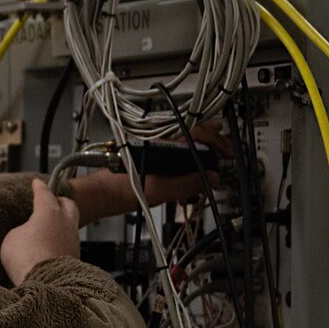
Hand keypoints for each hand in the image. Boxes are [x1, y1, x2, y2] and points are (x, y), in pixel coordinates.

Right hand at [0, 178, 83, 285]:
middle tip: (51, 203)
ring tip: (49, 229)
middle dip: (59, 201)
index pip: (44, 193)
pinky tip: (51, 248)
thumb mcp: (12, 238)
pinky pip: (68, 243)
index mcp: (49, 211)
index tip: (37, 183)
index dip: (39, 187)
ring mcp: (72, 240)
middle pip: (67, 204)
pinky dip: (60, 242)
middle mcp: (65, 222)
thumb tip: (28, 234)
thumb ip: (22, 230)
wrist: (46, 281)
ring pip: (70, 224)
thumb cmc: (27, 257)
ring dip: (61, 224)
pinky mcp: (75, 256)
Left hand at [74, 119, 238, 213]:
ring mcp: (155, 151)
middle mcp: (161, 143)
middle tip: (225, 154)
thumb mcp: (163, 190)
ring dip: (200, 159)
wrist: (101, 195)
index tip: (228, 152)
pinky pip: (174, 159)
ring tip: (210, 171)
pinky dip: (186, 167)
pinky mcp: (149, 161)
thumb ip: (191, 183)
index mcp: (165, 143)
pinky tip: (189, 182)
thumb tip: (213, 179)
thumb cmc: (122, 188)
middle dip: (212, 146)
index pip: (199, 132)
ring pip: (185, 150)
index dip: (217, 141)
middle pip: (194, 138)